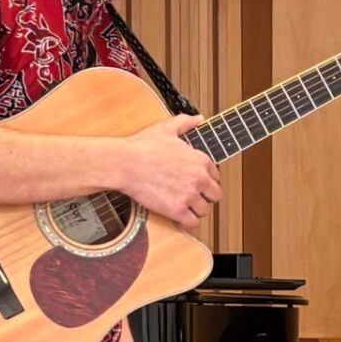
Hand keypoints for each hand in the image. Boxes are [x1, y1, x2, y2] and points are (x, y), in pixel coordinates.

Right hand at [123, 115, 221, 229]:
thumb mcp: (166, 128)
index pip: (216, 176)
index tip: (196, 182)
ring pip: (205, 210)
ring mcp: (189, 195)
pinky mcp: (176, 210)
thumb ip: (186, 122)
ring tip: (184, 206)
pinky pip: (192, 223)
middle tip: (192, 196)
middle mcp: (199, 178)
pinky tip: (180, 216)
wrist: (124, 163)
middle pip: (215, 195)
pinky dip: (187, 222)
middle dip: (205, 197)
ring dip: (196, 210)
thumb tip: (200, 119)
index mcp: (200, 160)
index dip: (207, 180)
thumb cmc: (142, 146)